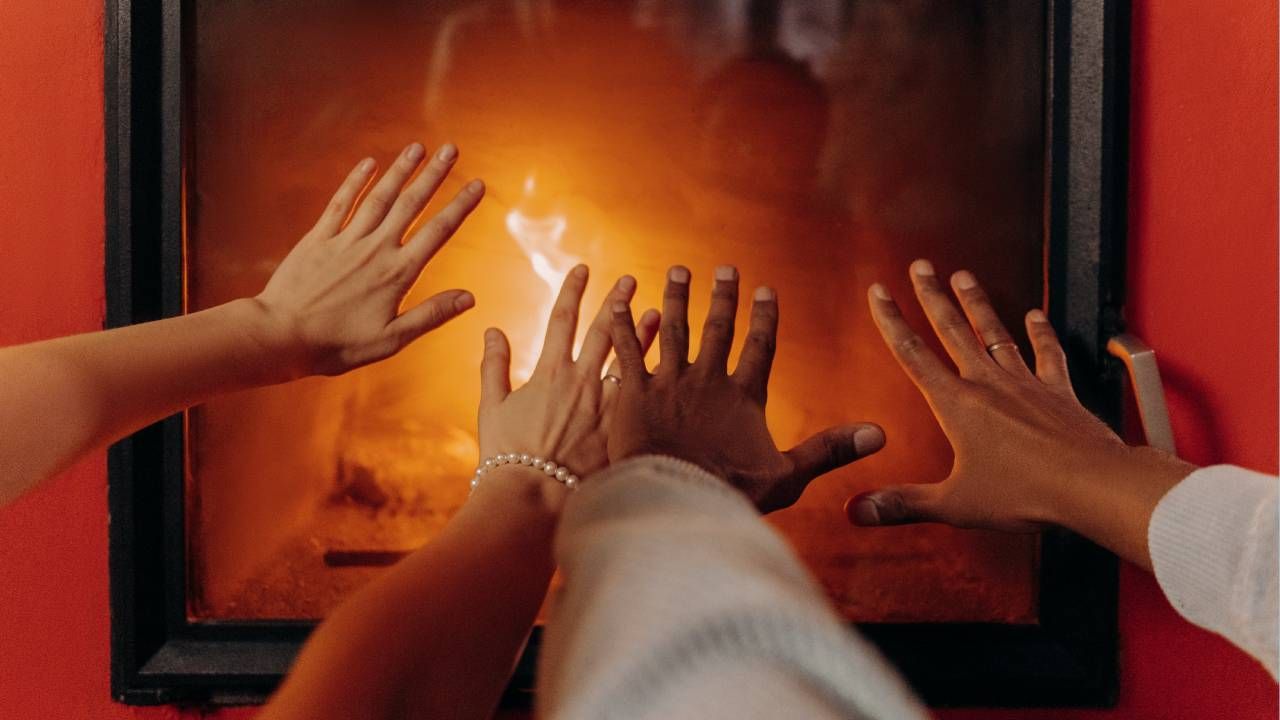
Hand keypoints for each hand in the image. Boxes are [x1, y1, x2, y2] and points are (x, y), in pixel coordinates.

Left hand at [253, 142, 483, 377]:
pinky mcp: (318, 238)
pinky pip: (340, 202)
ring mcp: (345, 240)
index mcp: (397, 273)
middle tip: (452, 149)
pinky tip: (369, 163)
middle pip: (411, 204)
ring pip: (379, 197)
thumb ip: (431, 315)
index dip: (460, 206)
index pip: (438, 231)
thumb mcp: (391, 340)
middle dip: (434, 175)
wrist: (281, 336)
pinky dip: (356, 181)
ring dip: (400, 170)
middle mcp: (375, 249)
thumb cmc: (338, 344)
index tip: (478, 184)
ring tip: (418, 147)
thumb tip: (470, 298)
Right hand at [478, 265, 659, 492]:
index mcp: (549, 372)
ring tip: (658, 312)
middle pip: (604, 330)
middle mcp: (582, 381)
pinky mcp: (624, 429)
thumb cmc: (507, 459)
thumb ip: (493, 366)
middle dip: (617, 301)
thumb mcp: (492, 408)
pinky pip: (644, 396)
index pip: (562, 317)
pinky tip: (671, 367)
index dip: (573, 289)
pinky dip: (656, 377)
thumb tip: (491, 330)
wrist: (532, 499)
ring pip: (632, 359)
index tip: (584, 269)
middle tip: (631, 280)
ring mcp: (607, 405)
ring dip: (645, 334)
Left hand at [608, 265, 885, 512]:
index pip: (760, 347)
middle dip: (723, 296)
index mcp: (744, 396)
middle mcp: (708, 380)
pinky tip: (617, 300)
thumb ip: (830, 450)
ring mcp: (669, 383)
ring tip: (678, 272)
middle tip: (724, 269)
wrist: (675, 501)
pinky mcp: (634, 392)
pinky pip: (628, 350)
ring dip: (677, 298)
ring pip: (674, 329)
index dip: (764, 318)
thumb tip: (880, 435)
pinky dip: (623, 323)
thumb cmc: (731, 494)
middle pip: (717, 329)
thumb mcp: (789, 476)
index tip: (766, 290)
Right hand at [848, 260, 1193, 553]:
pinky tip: (1035, 315)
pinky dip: (1041, 333)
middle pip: (952, 330)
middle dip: (931, 296)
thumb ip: (903, 504)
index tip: (878, 291)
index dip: (891, 320)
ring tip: (963, 276)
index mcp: (956, 405)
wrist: (1090, 485)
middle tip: (920, 266)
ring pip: (994, 332)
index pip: (912, 353)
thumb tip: (856, 510)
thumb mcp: (954, 504)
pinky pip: (1046, 353)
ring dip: (977, 303)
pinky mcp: (1057, 391)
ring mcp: (1025, 383)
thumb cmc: (1024, 494)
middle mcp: (987, 384)